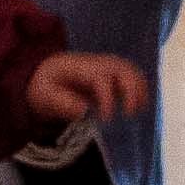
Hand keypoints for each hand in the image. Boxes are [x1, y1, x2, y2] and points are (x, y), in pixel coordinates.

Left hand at [25, 51, 151, 126]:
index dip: (107, 99)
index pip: (102, 79)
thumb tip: (84, 111)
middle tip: (130, 114)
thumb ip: (62, 104)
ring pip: (132, 71)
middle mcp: (99, 64)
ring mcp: (108, 67)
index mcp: (82, 69)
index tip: (106, 119)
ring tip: (139, 110)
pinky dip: (140, 88)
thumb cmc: (46, 86)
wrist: (48, 73)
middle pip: (123, 69)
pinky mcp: (113, 75)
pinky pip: (133, 76)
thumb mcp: (44, 96)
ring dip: (139, 89)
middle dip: (132, 90)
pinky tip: (140, 105)